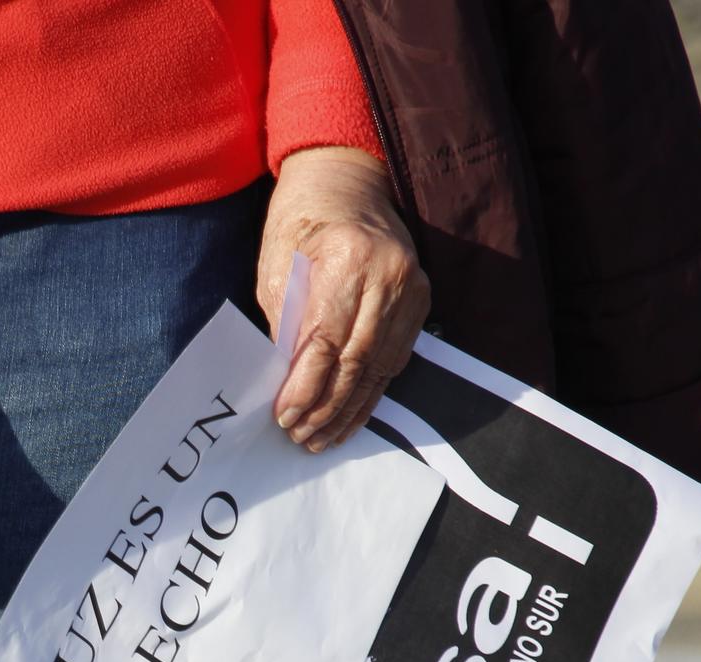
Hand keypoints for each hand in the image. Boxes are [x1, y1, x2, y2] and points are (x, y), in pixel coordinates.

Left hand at [256, 146, 430, 451]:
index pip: (325, 342)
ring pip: (380, 366)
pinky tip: (352, 415)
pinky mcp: (422, 298)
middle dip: (327, 407)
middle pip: (357, 361)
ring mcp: (412, 287)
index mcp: (346, 259)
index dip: (305, 387)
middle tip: (302, 438)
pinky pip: (396, 357)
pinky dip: (372, 391)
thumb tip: (290, 386)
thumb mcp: (278, 270)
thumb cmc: (300, 225)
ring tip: (322, 438)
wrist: (345, 184)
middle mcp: (388, 274)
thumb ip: (286, 327)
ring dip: (350, 408)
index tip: (284, 417)